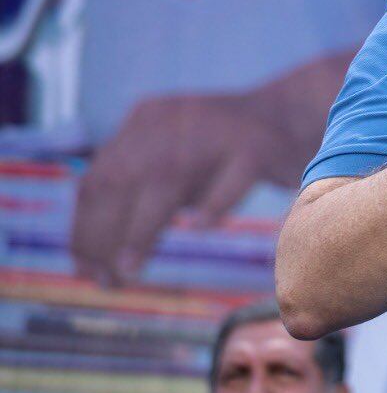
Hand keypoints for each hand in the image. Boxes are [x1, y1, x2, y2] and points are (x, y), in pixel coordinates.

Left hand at [71, 90, 308, 285]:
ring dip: (142, 229)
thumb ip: (137, 198)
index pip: (100, 177)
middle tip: (108, 280)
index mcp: (148, 120)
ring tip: (130, 270)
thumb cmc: (227, 152)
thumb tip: (94, 266)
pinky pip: (232, 177)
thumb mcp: (175, 164)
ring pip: (167, 178)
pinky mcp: (259, 145)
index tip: (86, 270)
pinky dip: (213, 204)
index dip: (86, 227)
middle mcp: (177, 118)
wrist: (294, 112)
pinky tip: (200, 229)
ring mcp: (219, 129)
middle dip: (106, 234)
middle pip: (124, 177)